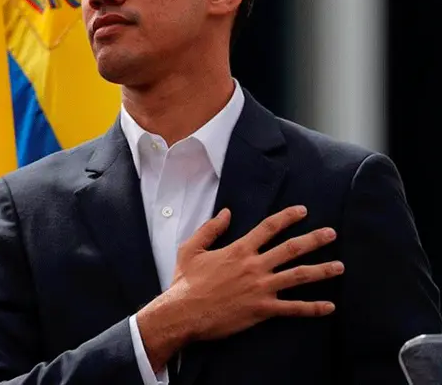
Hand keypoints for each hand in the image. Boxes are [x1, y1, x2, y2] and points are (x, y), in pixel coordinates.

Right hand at [136, 205, 342, 371]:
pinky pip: (293, 308)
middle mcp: (254, 266)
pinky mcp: (262, 309)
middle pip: (291, 249)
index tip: (303, 211)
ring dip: (322, 271)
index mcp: (238, 250)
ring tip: (340, 266)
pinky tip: (329, 306)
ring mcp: (261, 288)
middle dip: (314, 240)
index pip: (268, 228)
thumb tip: (226, 212)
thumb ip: (210, 229)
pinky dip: (312, 308)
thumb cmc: (185, 282)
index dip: (287, 217)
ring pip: (298, 276)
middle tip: (332, 234)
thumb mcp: (191, 249)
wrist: (184, 312)